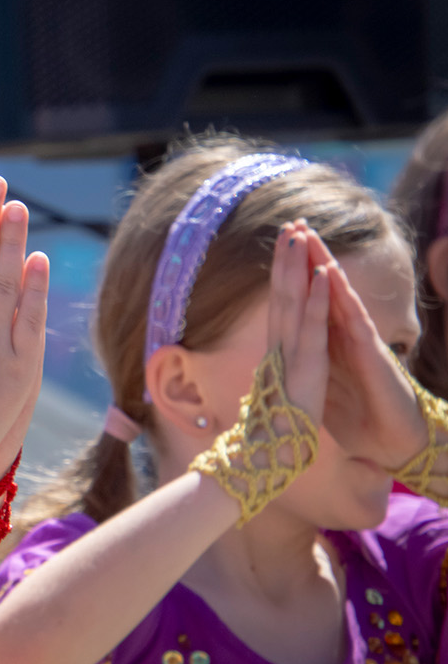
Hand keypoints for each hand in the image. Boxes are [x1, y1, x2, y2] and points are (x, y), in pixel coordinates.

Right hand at [265, 221, 330, 422]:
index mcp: (276, 349)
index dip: (280, 272)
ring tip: (300, 235)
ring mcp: (291, 351)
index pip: (278, 303)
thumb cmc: (274, 427)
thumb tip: (269, 366)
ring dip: (296, 265)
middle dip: (285, 258)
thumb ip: (275, 371)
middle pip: (280, 292)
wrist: (267, 452)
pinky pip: (312, 325)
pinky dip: (315, 298)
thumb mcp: (276, 391)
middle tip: (289, 225)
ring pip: (292, 300)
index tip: (283, 246)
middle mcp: (279, 344)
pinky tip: (320, 274)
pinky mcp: (307, 363)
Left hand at [304, 228, 427, 468]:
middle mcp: (343, 333)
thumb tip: (286, 357)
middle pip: (322, 289)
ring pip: (337, 293)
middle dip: (307, 257)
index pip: (308, 301)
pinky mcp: (369, 351)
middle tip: (292, 224)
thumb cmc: (357, 412)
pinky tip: (330, 274)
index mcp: (328, 340)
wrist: (387, 440)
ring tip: (310, 235)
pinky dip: (339, 295)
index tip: (276, 250)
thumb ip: (308, 363)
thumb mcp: (320, 382)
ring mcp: (358, 338)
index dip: (293, 276)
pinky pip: (351, 317)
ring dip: (323, 263)